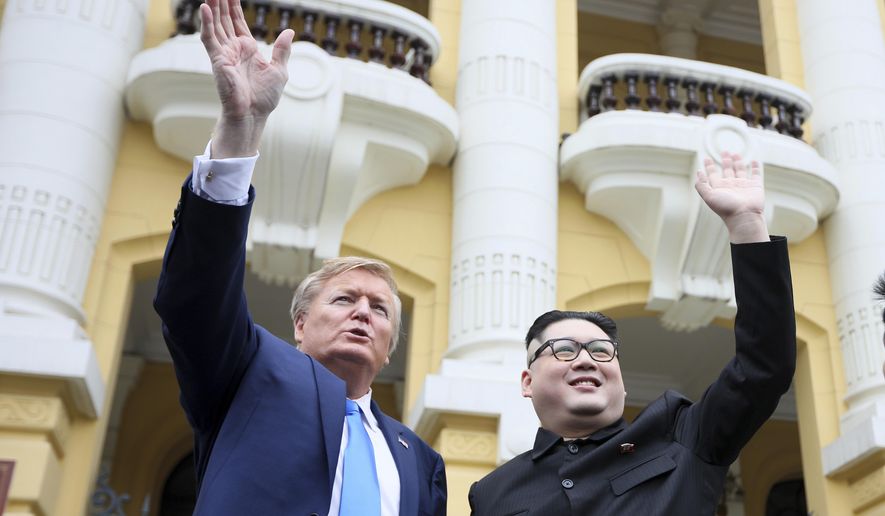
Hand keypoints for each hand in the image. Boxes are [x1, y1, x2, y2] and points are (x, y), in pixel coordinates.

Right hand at [200, 0, 293, 157]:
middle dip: (221, 3)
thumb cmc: (265, 97)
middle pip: (225, 19)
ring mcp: (224, 53)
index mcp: (248, 49)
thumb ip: (282, 50)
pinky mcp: (217, 59)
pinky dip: (206, 23)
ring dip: (213, 7)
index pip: (238, 22)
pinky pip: (209, 38)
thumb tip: (289, 31)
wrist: (254, 114)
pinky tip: (205, 7)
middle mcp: (234, 48)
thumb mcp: (279, 70)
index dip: (234, 7)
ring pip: (216, 24)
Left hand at [694, 151, 768, 243]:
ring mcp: (743, 185)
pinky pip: (756, 174)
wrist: (744, 216)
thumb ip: (702, 185)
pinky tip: (753, 161)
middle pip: (727, 170)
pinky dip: (755, 167)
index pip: (712, 174)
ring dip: (737, 162)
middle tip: (723, 151)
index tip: (707, 158)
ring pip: (740, 170)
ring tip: (734, 153)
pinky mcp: (755, 186)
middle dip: (725, 161)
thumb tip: (698, 172)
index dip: (709, 166)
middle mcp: (731, 185)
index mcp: (719, 187)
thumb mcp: (708, 196)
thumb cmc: (725, 208)